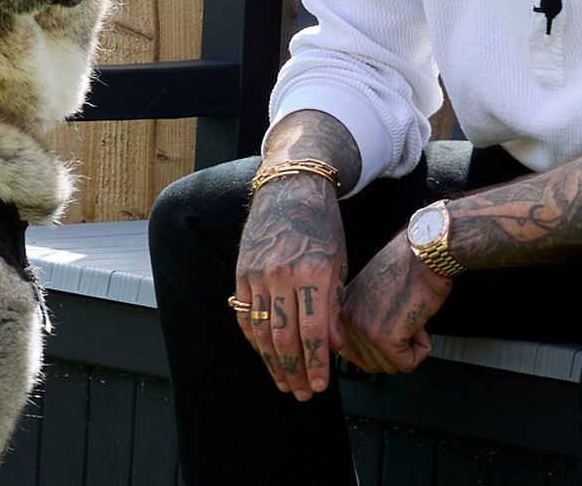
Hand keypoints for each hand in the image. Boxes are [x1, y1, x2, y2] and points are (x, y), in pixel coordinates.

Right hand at [233, 173, 346, 400]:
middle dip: (294, 371)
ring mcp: (258, 272)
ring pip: (261, 330)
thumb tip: (333, 346)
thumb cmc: (322, 225)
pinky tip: (264, 355)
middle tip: (301, 393)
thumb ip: (334, 306)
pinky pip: (245, 313)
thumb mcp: (338, 263)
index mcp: (314, 272)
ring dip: (272, 362)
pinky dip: (254, 339)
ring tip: (283, 382)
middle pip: (284, 337)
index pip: (313, 331)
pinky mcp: (242, 270)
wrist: (290, 187)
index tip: (319, 386)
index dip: (315, 363)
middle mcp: (283, 274)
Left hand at [338, 230, 450, 373]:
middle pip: (373, 365)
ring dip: (411, 348)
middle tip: (406, 320)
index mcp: (342, 309)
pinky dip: (421, 349)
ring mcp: (362, 329)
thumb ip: (365, 321)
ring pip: (391, 367)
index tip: (392, 334)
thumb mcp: (373, 295)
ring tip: (412, 318)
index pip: (351, 353)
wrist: (424, 254)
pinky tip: (420, 324)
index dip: (379, 350)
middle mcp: (346, 319)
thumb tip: (371, 353)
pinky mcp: (383, 337)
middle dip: (398, 350)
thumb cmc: (408, 267)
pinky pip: (407, 364)